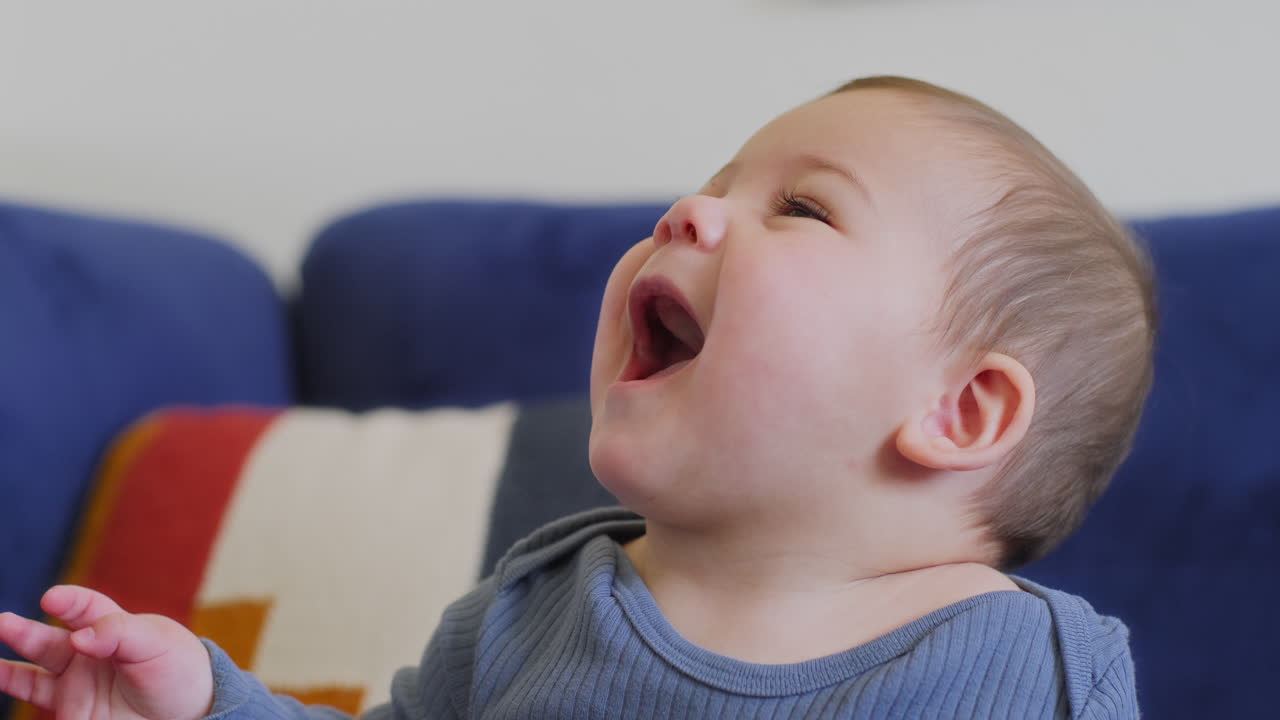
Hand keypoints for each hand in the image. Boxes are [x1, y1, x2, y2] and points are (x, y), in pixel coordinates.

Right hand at [0, 585, 213, 719]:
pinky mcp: (71, 711)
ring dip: (7, 668)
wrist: (190, 715)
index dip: (68, 601)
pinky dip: (10, 692)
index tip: (52, 599)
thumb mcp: (159, 643)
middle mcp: (88, 655)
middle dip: (22, 631)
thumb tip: (78, 638)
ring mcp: (76, 685)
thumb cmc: (179, 671)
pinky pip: (34, 702)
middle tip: (3, 623)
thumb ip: (119, 633)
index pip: (85, 607)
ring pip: (32, 674)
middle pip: (48, 640)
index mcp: (113, 627)